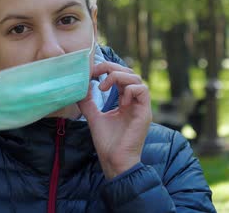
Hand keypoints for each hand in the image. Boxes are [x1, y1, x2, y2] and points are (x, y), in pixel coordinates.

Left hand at [77, 61, 151, 178]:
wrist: (114, 161)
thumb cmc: (107, 143)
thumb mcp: (93, 117)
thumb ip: (88, 102)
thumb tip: (83, 85)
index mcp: (124, 101)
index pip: (119, 76)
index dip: (106, 69)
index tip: (91, 72)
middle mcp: (133, 101)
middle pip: (128, 72)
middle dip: (111, 68)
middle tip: (95, 72)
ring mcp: (140, 106)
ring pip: (136, 78)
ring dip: (118, 76)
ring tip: (104, 87)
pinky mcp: (144, 113)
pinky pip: (143, 90)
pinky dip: (130, 90)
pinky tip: (120, 100)